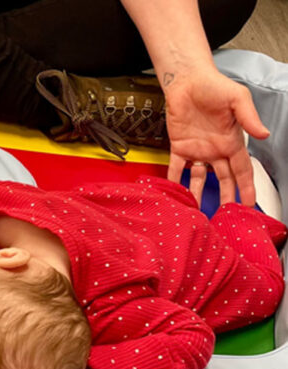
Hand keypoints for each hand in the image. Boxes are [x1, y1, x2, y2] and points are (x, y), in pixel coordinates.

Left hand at [164, 67, 269, 206]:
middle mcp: (215, 150)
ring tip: (197, 213)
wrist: (187, 81)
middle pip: (222, 180)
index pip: (242, 170)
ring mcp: (197, 150)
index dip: (246, 187)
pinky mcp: (179, 147)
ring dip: (198, 194)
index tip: (249, 205)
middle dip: (225, 198)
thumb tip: (264, 134)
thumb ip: (249, 117)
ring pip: (199, 179)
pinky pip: (176, 168)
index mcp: (232, 142)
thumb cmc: (215, 86)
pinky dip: (174, 181)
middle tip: (224, 217)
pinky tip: (173, 195)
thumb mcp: (238, 99)